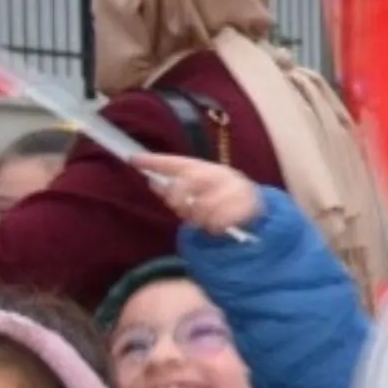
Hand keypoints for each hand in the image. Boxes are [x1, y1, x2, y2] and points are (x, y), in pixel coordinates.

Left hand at [129, 150, 262, 237]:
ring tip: (202, 221)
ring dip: (199, 216)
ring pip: (204, 204)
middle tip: (179, 209)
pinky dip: (214, 226)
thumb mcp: (195, 191)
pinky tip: (215, 227)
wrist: (255, 208)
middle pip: (189, 180)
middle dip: (178, 196)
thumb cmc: (218, 198)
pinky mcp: (245, 205)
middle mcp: (217, 173)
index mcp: (203, 168)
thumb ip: (173, 187)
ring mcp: (233, 188)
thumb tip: (150, 181)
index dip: (155, 161)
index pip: (175, 162)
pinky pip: (220, 219)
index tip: (132, 159)